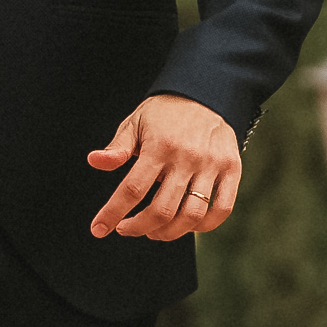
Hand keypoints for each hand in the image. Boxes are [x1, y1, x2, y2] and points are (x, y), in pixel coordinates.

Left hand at [87, 94, 242, 240]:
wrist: (204, 94)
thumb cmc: (162, 113)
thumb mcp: (134, 123)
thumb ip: (117, 147)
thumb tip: (94, 161)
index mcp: (158, 146)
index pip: (132, 189)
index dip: (113, 212)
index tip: (98, 229)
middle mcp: (187, 158)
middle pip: (162, 208)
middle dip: (140, 227)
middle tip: (126, 229)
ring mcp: (212, 165)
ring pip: (192, 214)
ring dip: (170, 232)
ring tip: (153, 232)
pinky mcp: (232, 170)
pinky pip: (222, 209)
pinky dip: (205, 226)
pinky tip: (187, 228)